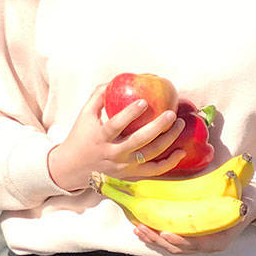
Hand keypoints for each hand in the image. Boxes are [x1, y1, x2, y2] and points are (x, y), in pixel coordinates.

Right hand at [47, 85, 184, 192]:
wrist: (74, 166)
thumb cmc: (81, 136)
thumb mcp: (84, 114)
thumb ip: (98, 96)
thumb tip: (116, 80)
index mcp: (100, 137)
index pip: (116, 125)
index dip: (130, 113)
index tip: (144, 101)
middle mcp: (113, 153)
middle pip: (139, 141)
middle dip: (158, 127)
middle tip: (171, 113)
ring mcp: (124, 166)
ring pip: (151, 154)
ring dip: (168, 139)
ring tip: (179, 124)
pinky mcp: (131, 174)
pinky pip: (155, 170)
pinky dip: (170, 162)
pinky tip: (181, 151)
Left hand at [133, 182, 255, 254]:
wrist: (245, 203)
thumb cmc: (242, 199)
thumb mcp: (243, 199)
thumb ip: (240, 201)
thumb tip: (237, 192)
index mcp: (220, 238)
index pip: (198, 244)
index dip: (181, 241)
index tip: (165, 234)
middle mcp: (207, 244)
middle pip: (179, 247)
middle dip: (158, 239)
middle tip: (141, 228)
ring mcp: (197, 242)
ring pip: (171, 245)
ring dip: (153, 238)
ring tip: (137, 228)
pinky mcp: (188, 236)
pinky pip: (170, 240)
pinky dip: (155, 236)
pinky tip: (141, 228)